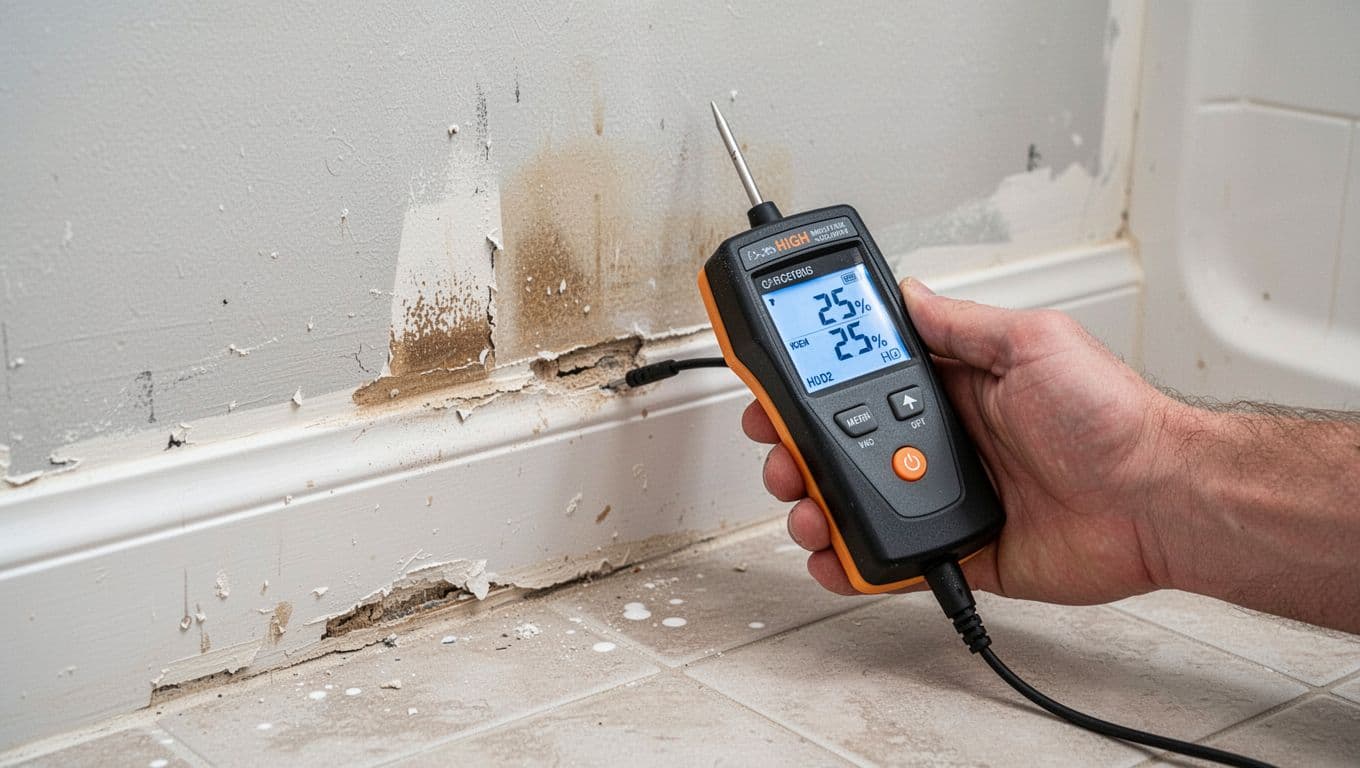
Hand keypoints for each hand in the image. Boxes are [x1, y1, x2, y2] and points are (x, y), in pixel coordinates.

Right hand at [744, 278, 1179, 604]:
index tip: (776, 384)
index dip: (814, 383)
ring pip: (859, 501)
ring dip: (817, 504)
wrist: (1161, 500)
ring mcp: (948, 496)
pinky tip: (831, 554)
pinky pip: (894, 558)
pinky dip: (856, 562)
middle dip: (799, 448)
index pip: (865, 380)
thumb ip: (962, 325)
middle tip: (779, 451)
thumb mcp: (1033, 343)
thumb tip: (907, 294)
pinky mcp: (960, 547)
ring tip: (804, 506)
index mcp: (956, 387)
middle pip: (845, 444)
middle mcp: (945, 439)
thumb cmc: (1114, 419)